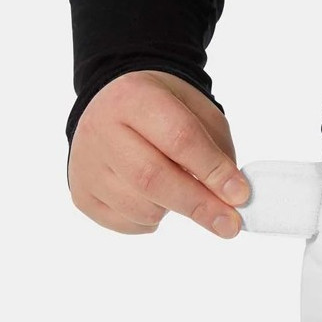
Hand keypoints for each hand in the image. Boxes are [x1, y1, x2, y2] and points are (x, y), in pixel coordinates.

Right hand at [69, 70, 249, 236]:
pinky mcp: (81, 194)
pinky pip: (127, 224)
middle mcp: (100, 128)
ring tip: (177, 187)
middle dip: (199, 205)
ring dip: (173, 209)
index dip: (212, 170)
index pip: (178, 138)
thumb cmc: (161, 110)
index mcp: (133, 97)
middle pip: (153, 178)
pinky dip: (151, 219)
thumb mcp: (196, 112)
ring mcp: (85, 164)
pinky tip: (151, 196)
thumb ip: (217, 151)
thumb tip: (232, 199)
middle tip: (229, 224)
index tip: (240, 195)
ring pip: (141, 207)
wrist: (111, 106)